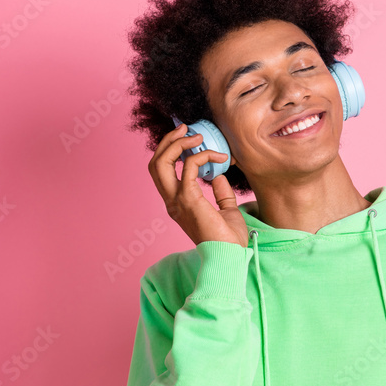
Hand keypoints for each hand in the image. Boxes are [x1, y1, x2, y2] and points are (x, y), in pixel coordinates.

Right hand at [148, 124, 248, 246]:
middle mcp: (172, 201)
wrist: (230, 256)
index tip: (189, 139)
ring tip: (198, 136)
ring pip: (162, 162)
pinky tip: (219, 156)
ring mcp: (177, 200)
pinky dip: (202, 155)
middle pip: (155, 163)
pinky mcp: (188, 199)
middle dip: (168, 141)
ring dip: (179, 143)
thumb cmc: (229, 240)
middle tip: (185, 129)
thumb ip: (221, 193)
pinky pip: (188, 166)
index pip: (163, 172)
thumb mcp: (226, 211)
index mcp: (178, 204)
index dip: (171, 151)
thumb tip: (220, 176)